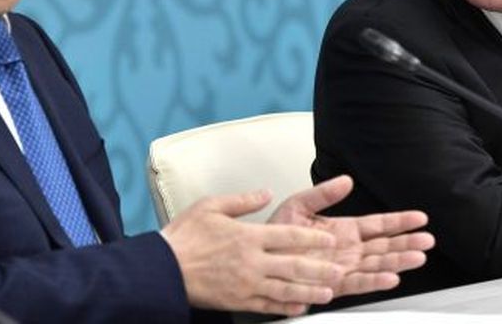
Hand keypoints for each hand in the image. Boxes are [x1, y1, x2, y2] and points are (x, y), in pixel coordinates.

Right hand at [161, 189, 346, 316]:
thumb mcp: (211, 206)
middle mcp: (252, 261)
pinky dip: (286, 307)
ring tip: (327, 292)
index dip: (312, 239)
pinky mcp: (238, 301)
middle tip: (338, 270)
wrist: (163, 269)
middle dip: (319, 269)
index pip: (289, 236)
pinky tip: (300, 307)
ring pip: (286, 289)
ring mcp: (246, 284)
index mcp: (248, 236)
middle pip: (294, 266)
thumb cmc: (185, 236)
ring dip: (309, 291)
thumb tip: (265, 192)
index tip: (329, 241)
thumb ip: (242, 200)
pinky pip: (268, 305)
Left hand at [268, 175, 433, 296]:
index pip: (377, 225)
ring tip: (418, 257)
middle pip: (384, 246)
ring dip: (398, 261)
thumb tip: (346, 180)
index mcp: (343, 230)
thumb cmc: (276, 235)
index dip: (399, 221)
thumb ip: (323, 194)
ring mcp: (343, 267)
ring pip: (377, 265)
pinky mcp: (332, 284)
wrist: (257, 258)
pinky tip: (391, 277)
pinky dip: (374, 281)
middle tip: (428, 240)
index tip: (419, 217)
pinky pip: (357, 283)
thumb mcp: (298, 205)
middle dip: (407, 243)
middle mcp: (348, 250)